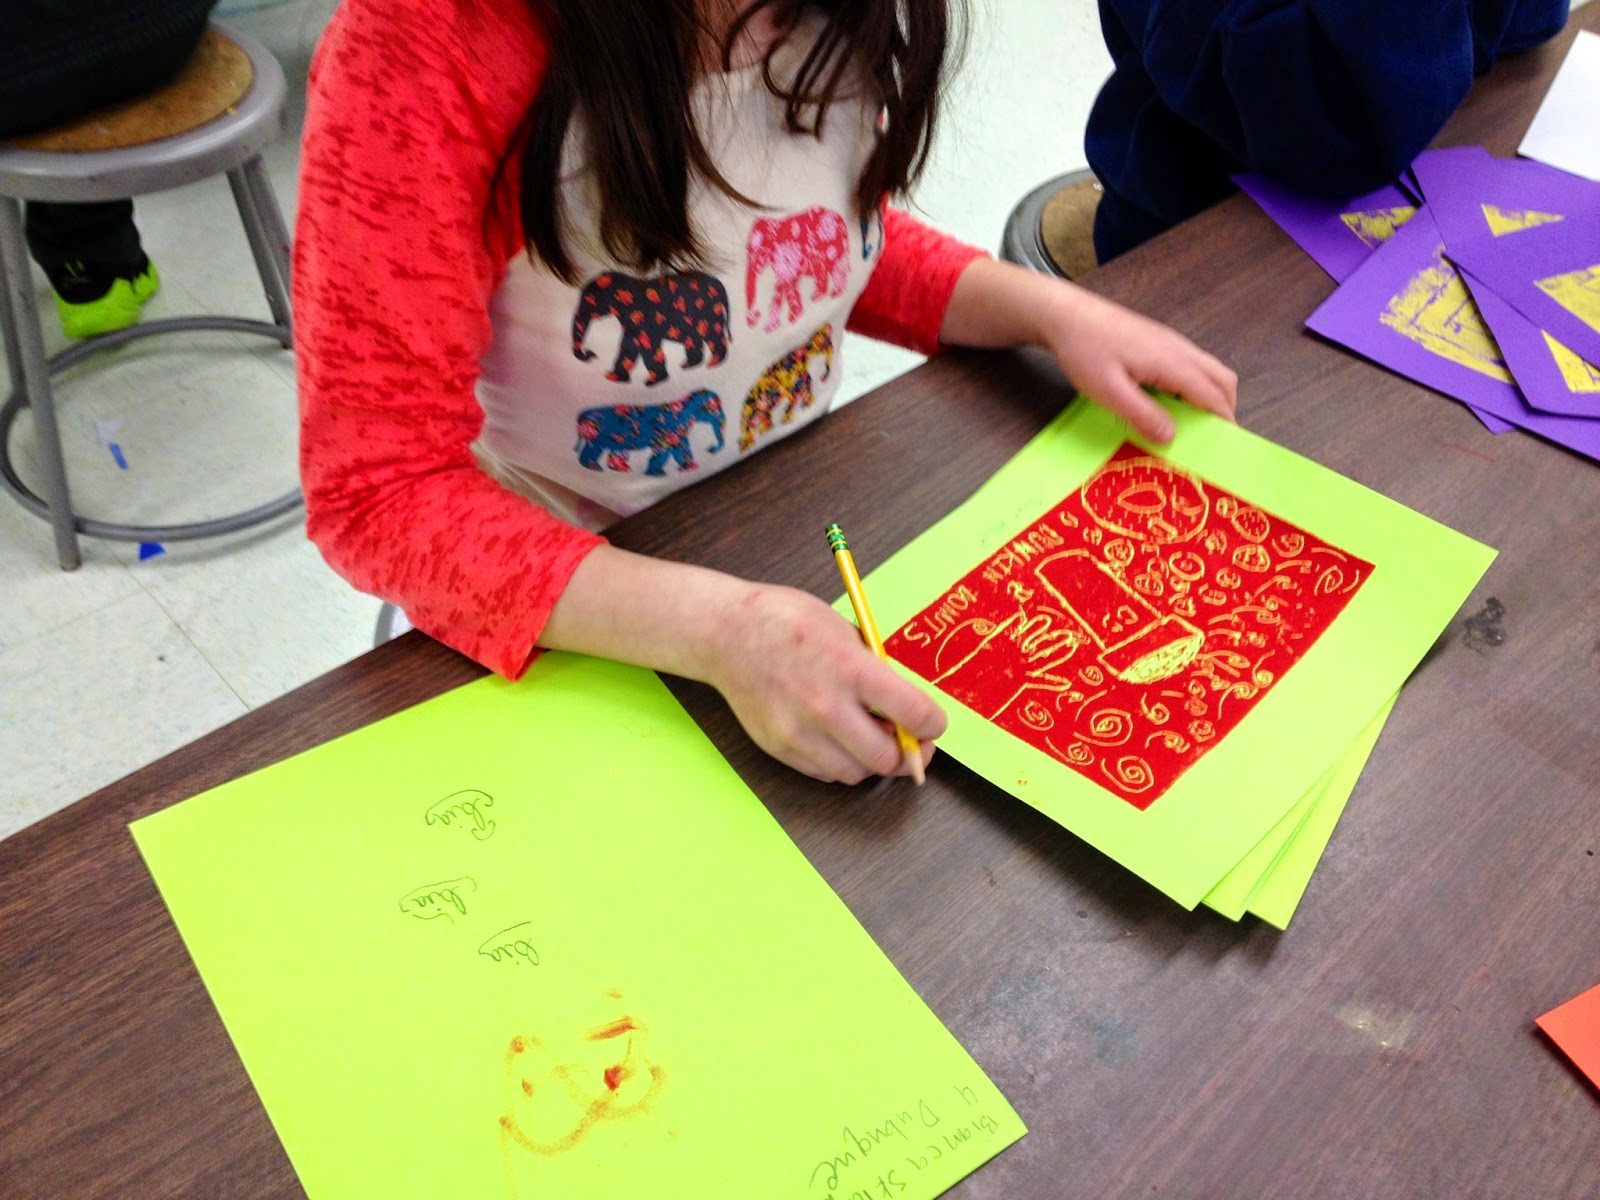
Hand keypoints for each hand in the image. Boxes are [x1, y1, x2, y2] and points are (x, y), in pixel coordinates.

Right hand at [704, 582, 946, 783]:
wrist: (726, 633)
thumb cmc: (787, 622)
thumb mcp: (845, 630)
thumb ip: (876, 670)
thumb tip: (906, 706)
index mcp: (850, 668)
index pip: (915, 714)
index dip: (933, 724)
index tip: (932, 724)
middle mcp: (826, 706)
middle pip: (888, 758)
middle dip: (907, 752)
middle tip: (907, 739)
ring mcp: (799, 732)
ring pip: (857, 774)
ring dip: (871, 760)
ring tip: (867, 736)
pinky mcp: (779, 748)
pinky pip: (825, 773)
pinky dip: (840, 762)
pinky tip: (837, 738)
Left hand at [1036, 280, 1236, 442]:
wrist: (1066, 314)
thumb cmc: (1084, 351)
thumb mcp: (1109, 391)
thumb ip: (1141, 414)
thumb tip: (1171, 437)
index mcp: (1172, 362)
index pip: (1213, 394)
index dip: (1224, 421)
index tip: (1227, 445)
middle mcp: (1179, 348)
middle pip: (1221, 378)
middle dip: (1225, 407)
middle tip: (1212, 435)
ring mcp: (1170, 341)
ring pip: (1208, 369)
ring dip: (1211, 394)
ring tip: (1193, 422)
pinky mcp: (1158, 340)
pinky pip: (1191, 363)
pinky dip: (1195, 384)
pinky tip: (1172, 401)